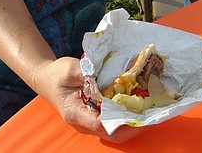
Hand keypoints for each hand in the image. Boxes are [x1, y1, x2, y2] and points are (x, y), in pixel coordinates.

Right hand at [30, 57, 145, 142]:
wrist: (47, 79)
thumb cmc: (56, 74)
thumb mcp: (70, 69)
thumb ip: (87, 73)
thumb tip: (106, 76)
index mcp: (75, 113)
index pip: (100, 124)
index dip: (120, 122)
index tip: (138, 114)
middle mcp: (85, 121)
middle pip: (112, 133)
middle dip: (135, 126)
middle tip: (154, 114)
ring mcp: (91, 120)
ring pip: (116, 130)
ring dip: (135, 122)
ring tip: (154, 110)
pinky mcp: (97, 114)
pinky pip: (115, 120)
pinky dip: (129, 115)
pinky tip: (142, 104)